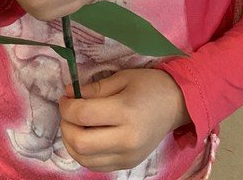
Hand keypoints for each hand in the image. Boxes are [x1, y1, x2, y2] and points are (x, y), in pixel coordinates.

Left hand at [58, 69, 190, 171]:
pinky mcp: (127, 165)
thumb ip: (95, 88)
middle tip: (68, 111)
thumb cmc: (150, 85)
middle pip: (79, 142)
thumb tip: (69, 93)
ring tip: (74, 124)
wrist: (177, 105)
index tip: (65, 96)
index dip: (67, 106)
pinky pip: (95, 165)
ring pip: (84, 159)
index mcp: (125, 112)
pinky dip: (83, 153)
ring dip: (71, 141)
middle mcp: (126, 139)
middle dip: (65, 125)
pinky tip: (86, 137)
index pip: (83, 115)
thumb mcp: (123, 78)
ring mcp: (127, 156)